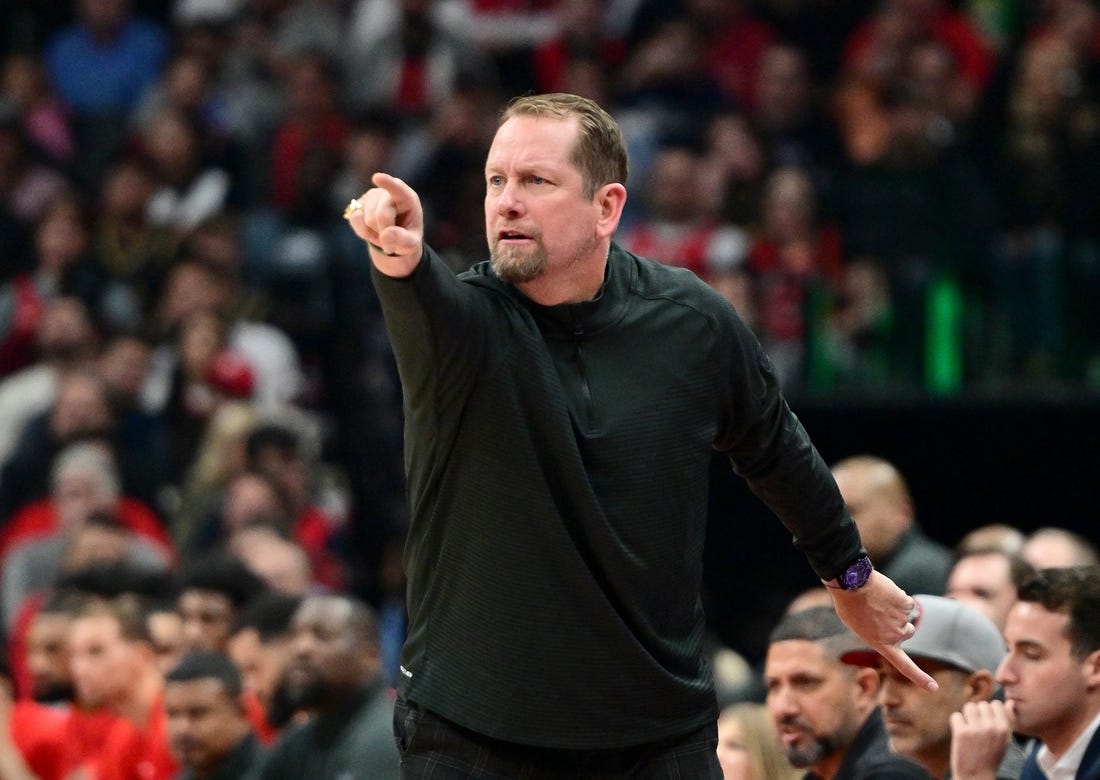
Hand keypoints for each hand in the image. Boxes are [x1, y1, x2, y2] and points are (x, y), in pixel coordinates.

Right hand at [344, 172, 424, 276]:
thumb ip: (403, 240)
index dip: (388, 183)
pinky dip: (363, 232)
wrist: (392, 238)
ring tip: (383, 233)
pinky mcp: (357, 204)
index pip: (398, 189)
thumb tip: (385, 236)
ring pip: (367, 218)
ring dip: (375, 233)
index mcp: (407, 198)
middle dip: (385, 231)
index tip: (377, 177)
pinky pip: (355, 220)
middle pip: (382, 214)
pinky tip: (371, 230)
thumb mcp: (411, 244)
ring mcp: (371, 196)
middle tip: (392, 239)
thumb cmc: (406, 238)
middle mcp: (387, 193)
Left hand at [830, 570, 937, 690]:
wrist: (852, 584)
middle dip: (899, 624)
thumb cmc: (849, 605)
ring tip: (878, 601)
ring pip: (906, 615)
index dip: (919, 678)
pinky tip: (885, 593)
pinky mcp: (907, 605)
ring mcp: (903, 621)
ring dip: (896, 608)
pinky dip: (898, 597)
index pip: (904, 666)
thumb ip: (876, 632)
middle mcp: (896, 636)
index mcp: (882, 645)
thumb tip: (887, 626)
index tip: (933, 688)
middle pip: (908, 632)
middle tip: (881, 614)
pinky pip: (906, 602)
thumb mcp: (858, 626)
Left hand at [949, 699, 1014, 779]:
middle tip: (977, 729)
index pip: (996, 703)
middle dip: (977, 714)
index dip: (989, 712)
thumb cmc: (991, 756)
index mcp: (1004, 728)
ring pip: (968, 706)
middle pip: (981, 704)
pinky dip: (956, 724)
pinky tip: (961, 734)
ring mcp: (976, 729)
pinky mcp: (961, 732)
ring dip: (966, 716)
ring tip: (969, 729)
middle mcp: (991, 727)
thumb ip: (1008, 721)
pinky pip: (956, 716)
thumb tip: (1010, 702)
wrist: (976, 776)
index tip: (987, 723)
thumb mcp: (1005, 740)